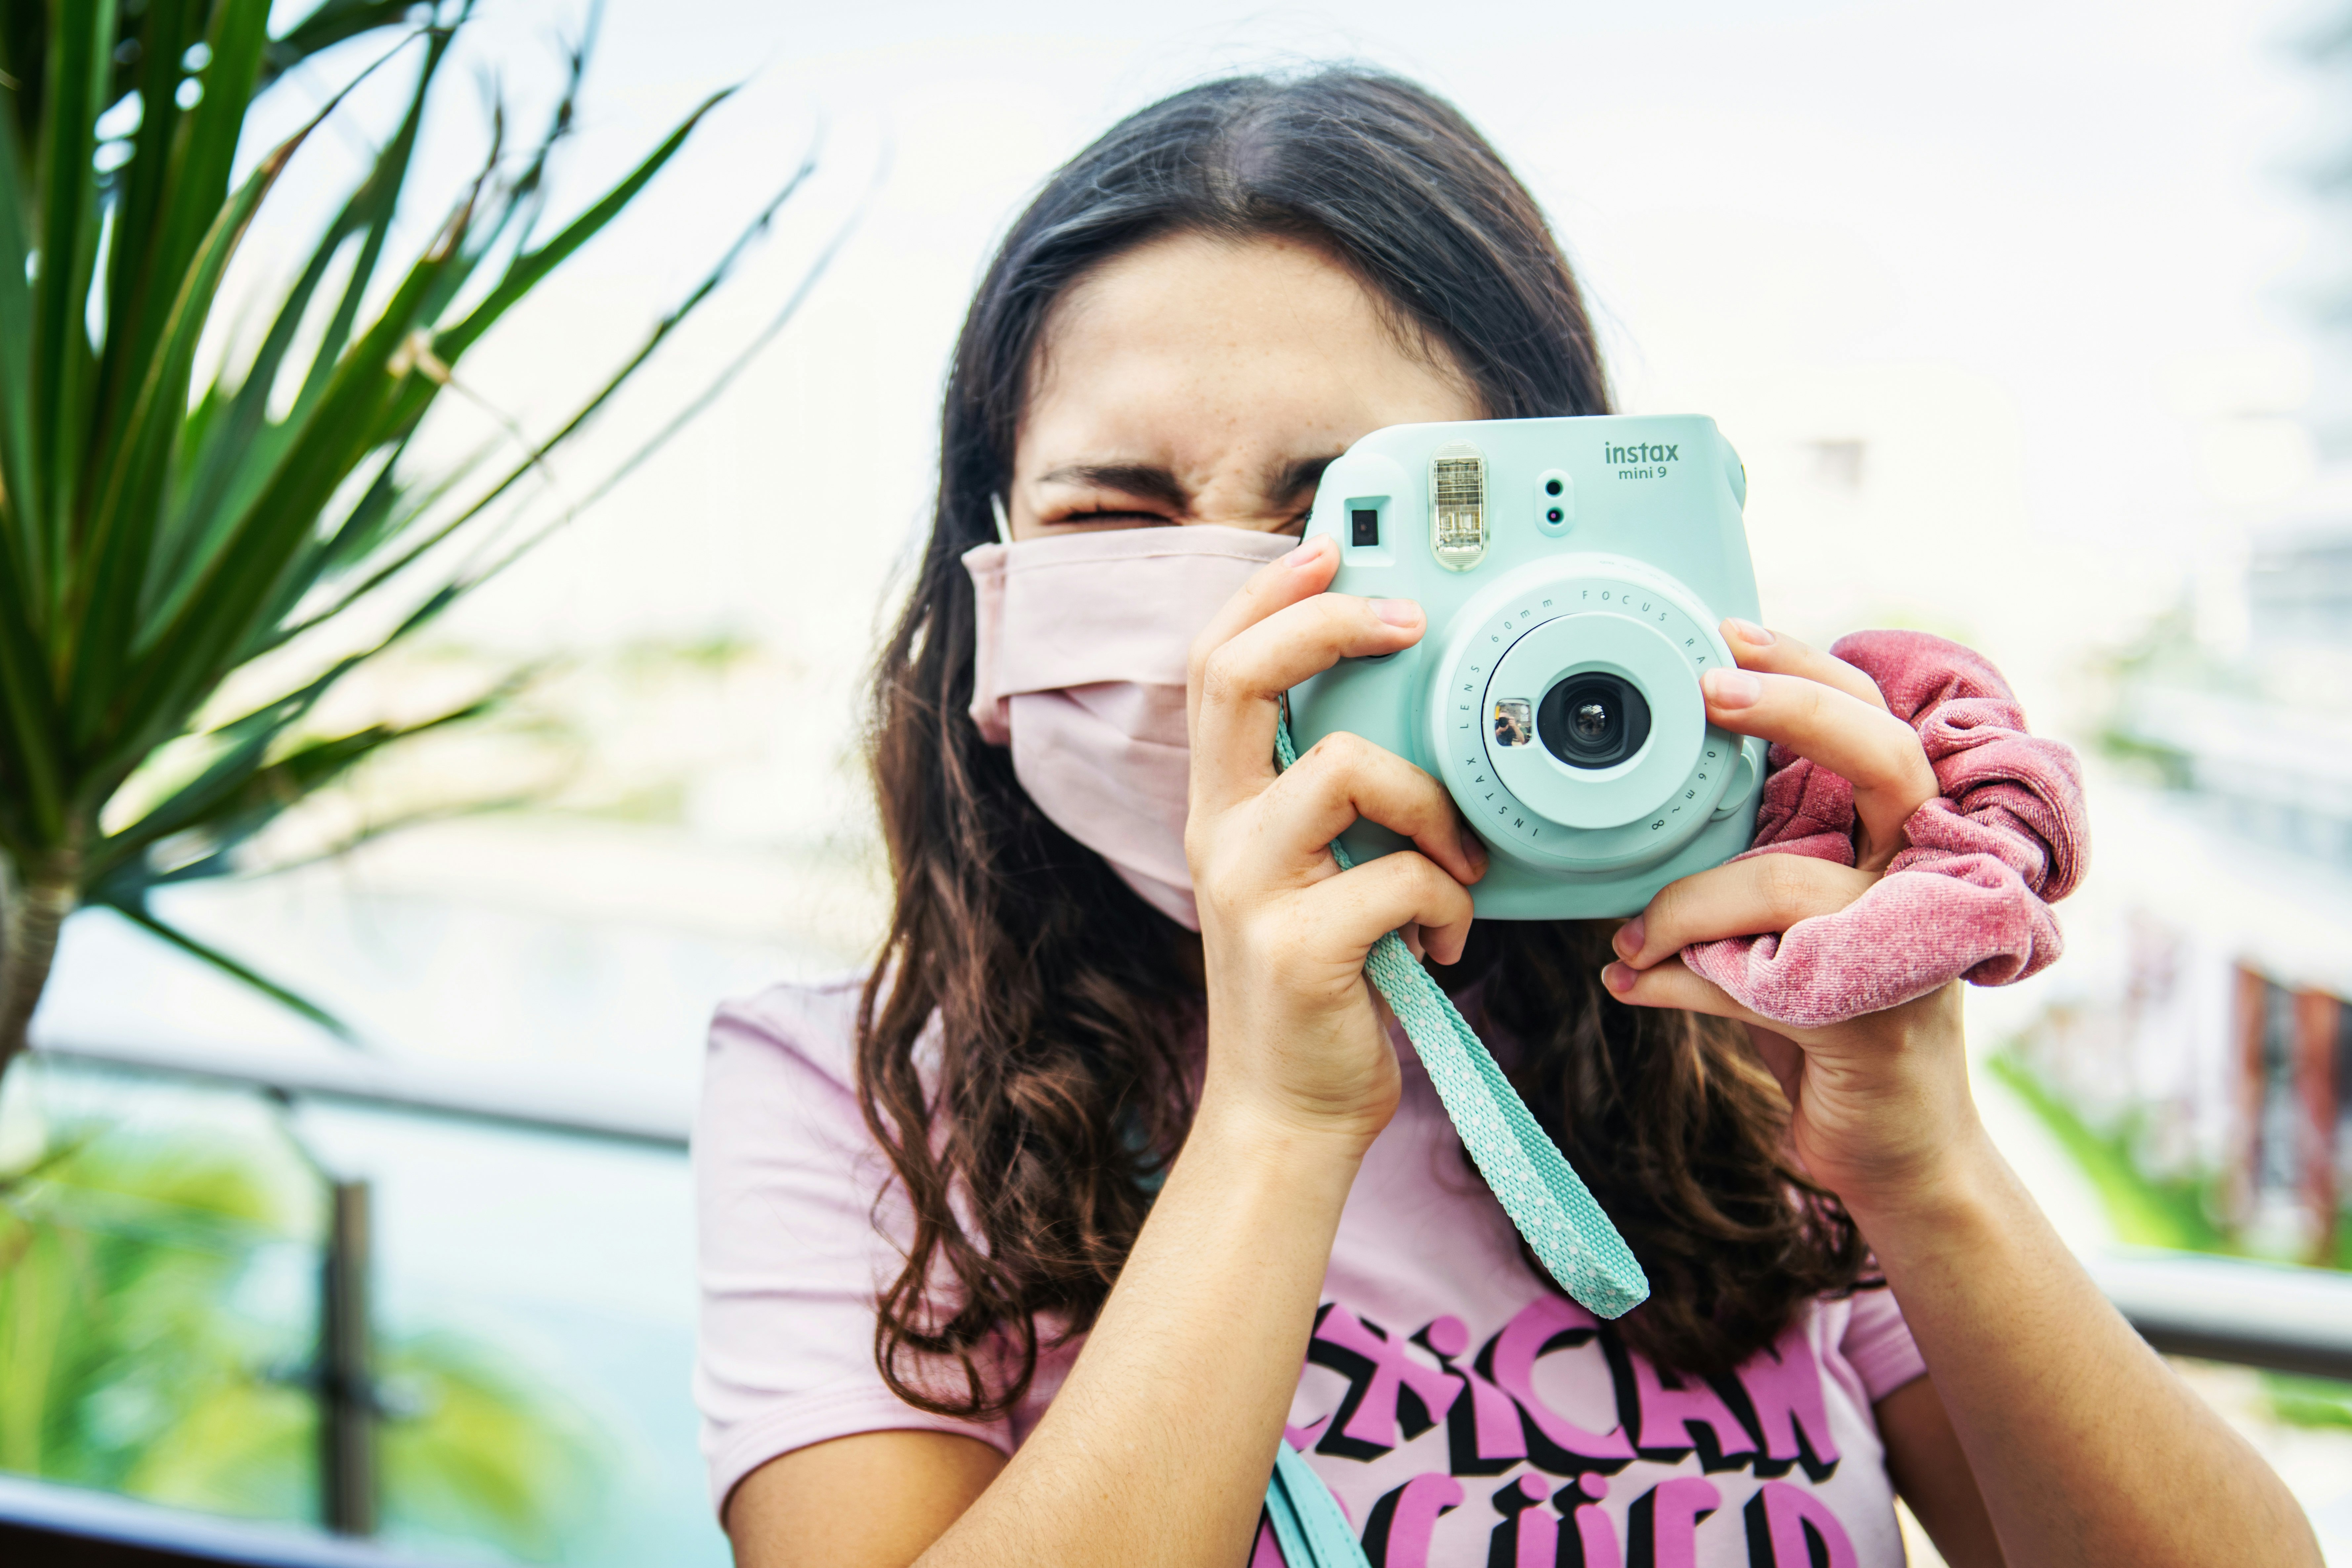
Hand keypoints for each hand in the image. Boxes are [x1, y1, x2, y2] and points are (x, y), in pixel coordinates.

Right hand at [1184, 534, 1486, 1154]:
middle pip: (1242, 679)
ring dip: (1432, 810)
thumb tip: (1408, 731)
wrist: (1287, 1112)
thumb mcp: (1307, 876)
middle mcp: (1220, 833)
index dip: (1266, 597)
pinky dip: (1450, 909)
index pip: (1215, 666)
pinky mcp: (1297, 945)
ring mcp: (1249, 887)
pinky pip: (1401, 879)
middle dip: (1329, 624)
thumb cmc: (1321, 988)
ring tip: (1458, 870)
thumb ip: (1328, 807)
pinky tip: (1444, 947)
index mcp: (1224, 808)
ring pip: (1348, 770)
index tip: (1324, 552)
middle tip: (1407, 622)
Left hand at [1598, 621, 1970, 1210]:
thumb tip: (1647, 815)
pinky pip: (1752, 973)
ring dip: (1681, 908)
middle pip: (1882, 757)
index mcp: (1901, 840)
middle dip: (1793, 713)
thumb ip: (1745, 864)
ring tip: (1627, 941)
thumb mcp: (1778, 924)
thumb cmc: (1826, 1021)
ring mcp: (1907, 943)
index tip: (1729, 635)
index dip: (1808, 673)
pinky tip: (1631, 984)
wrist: (1886, 1147)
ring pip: (1784, 882)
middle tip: (1708, 692)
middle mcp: (1923, 875)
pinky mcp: (1871, 1012)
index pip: (1874, 724)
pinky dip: (1677, 980)